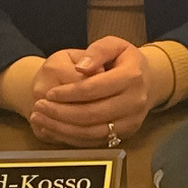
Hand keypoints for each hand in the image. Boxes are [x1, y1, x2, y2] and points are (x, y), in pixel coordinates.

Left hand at [27, 37, 161, 145]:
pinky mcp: (125, 134)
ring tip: (40, 119)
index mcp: (132, 76)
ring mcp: (131, 121)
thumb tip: (80, 67)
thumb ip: (97, 51)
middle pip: (90, 114)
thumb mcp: (115, 45)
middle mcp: (135, 101)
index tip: (48, 93)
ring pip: (90, 132)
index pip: (93, 88)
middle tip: (38, 107)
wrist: (149, 82)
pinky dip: (70, 138)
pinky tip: (53, 129)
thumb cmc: (126, 62)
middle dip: (59, 113)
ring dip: (61, 128)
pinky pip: (93, 142)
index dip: (67, 92)